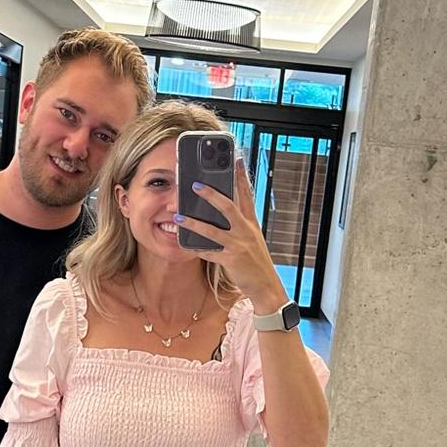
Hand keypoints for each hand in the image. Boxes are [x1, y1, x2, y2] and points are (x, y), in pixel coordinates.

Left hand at [176, 165, 286, 308]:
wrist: (267, 286)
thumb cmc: (256, 262)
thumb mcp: (252, 239)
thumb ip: (239, 225)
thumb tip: (222, 212)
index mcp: (251, 223)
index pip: (246, 195)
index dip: (241, 177)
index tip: (236, 160)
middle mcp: (246, 231)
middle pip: (228, 207)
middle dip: (211, 195)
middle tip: (194, 184)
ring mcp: (238, 245)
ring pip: (213, 231)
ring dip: (194, 223)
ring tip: (179, 216)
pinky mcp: (231, 260)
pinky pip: (209, 253)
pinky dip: (197, 248)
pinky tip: (184, 244)